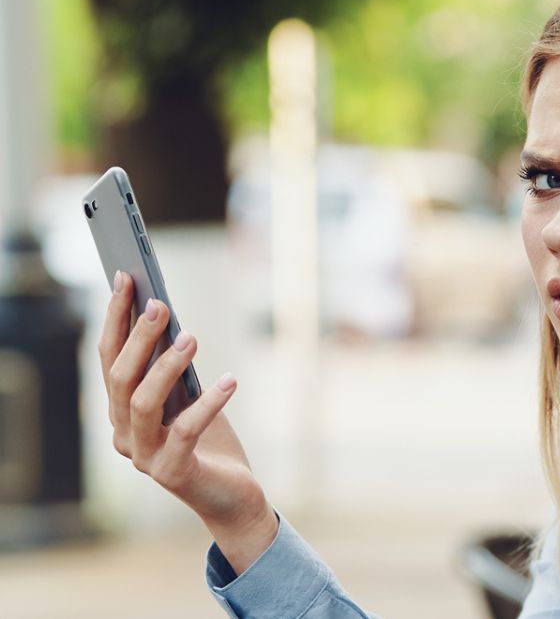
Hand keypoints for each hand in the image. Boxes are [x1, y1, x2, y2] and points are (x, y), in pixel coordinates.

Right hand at [100, 271, 276, 571]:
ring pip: (141, 404)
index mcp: (121, 413)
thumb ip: (176, 368)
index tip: (126, 278)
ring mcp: (145, 458)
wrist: (234, 496)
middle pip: (119, 379)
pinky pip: (185, 432)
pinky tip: (231, 380)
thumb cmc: (212, 440)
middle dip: (137, 338)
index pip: (110, 359)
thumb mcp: (191, 397)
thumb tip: (171, 320)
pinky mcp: (174, 474)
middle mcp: (124, 435)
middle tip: (160, 305)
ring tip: (192, 338)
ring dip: (165, 367)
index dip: (116, 319)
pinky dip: (208, 403)